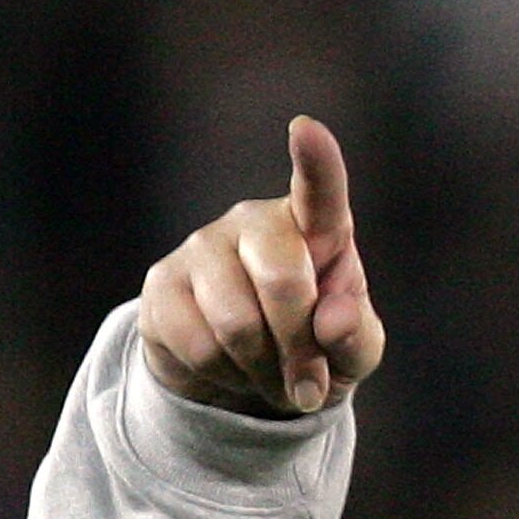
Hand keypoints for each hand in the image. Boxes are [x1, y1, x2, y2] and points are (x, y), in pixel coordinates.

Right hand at [139, 116, 384, 418]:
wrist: (245, 383)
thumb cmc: (312, 352)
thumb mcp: (350, 356)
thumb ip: (356, 338)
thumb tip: (332, 318)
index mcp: (314, 229)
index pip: (318, 190)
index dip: (315, 162)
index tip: (307, 131)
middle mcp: (254, 223)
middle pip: (282, 282)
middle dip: (300, 350)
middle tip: (308, 388)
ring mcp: (203, 248)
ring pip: (237, 325)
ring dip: (263, 373)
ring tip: (270, 378)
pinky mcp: (163, 285)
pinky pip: (200, 346)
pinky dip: (225, 378)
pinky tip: (231, 370)